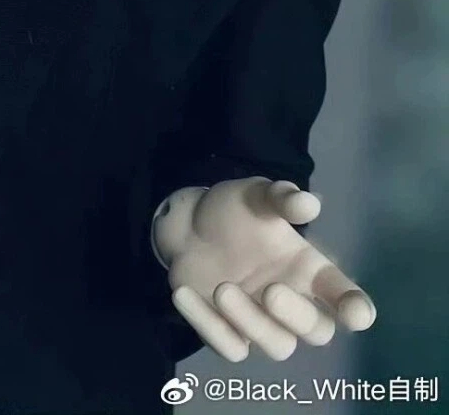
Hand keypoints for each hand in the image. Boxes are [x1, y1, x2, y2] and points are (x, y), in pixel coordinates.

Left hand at [158, 177, 375, 361]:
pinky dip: (209, 326)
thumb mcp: (256, 195)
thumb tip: (308, 203)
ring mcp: (261, 324)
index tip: (356, 313)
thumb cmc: (235, 211)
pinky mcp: (227, 334)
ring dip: (251, 322)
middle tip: (271, 291)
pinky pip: (229, 348)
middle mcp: (292, 303)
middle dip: (297, 316)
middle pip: (317, 330)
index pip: (344, 295)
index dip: (355, 307)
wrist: (187, 223)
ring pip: (277, 346)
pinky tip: (185, 294)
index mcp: (309, 270)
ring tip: (222, 288)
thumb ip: (281, 198)